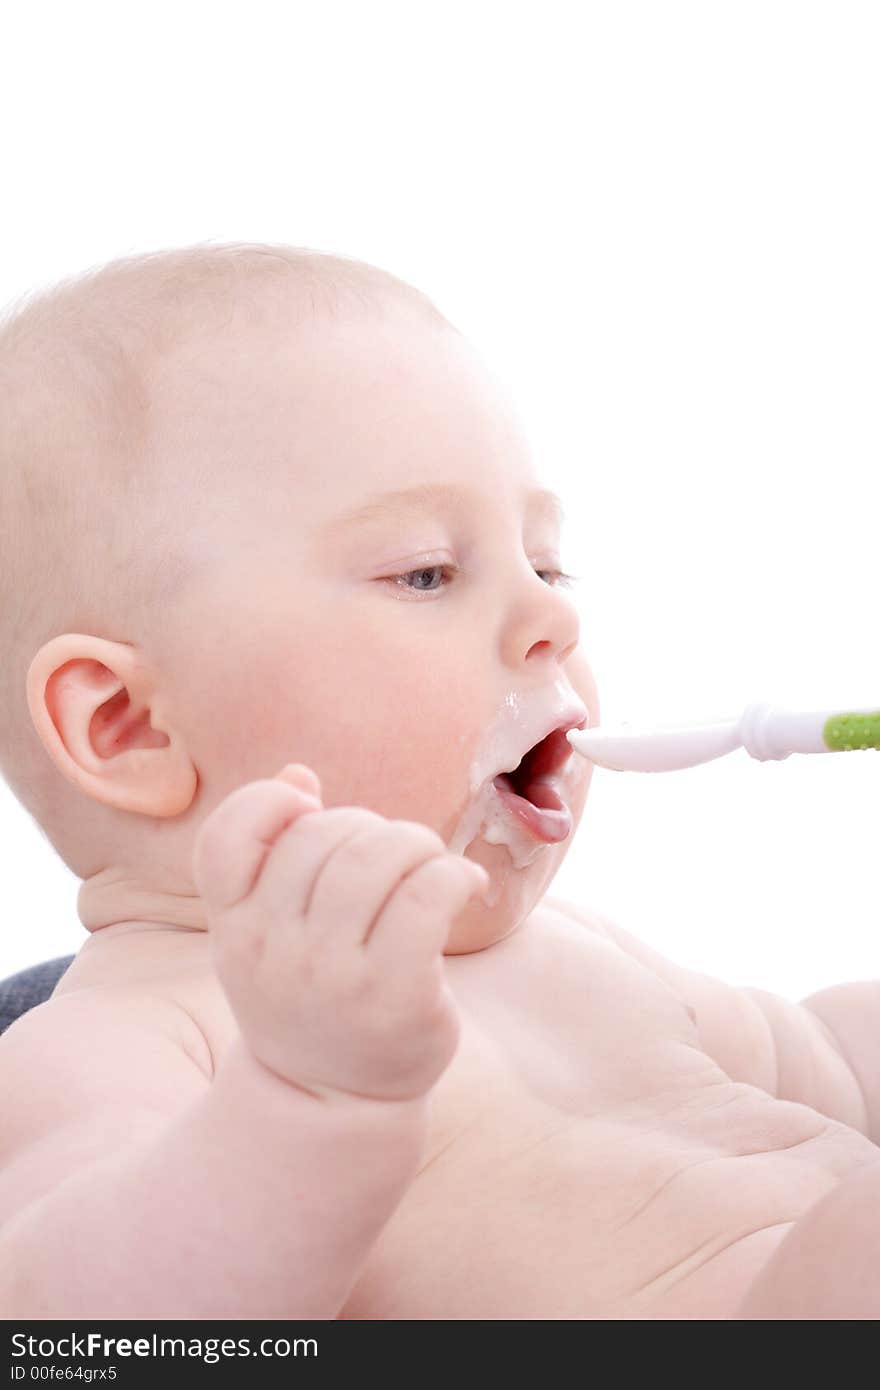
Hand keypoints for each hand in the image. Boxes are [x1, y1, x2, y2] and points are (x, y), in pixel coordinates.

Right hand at [192, 764, 488, 1101]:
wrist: (331, 1099)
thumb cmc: (307, 994)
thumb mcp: (268, 932)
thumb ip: (274, 855)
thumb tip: (298, 776)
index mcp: (234, 928)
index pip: (225, 838)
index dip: (268, 803)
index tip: (308, 810)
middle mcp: (275, 951)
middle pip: (322, 834)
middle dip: (370, 826)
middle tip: (395, 855)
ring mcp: (334, 976)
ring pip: (378, 856)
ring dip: (416, 843)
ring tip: (431, 865)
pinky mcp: (397, 995)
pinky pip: (429, 895)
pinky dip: (454, 875)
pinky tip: (463, 888)